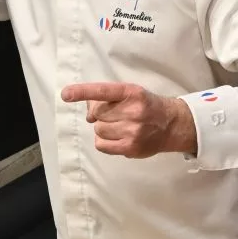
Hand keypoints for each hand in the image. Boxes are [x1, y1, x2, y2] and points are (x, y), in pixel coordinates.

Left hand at [60, 82, 197, 157]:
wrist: (171, 124)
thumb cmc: (146, 105)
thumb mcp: (131, 93)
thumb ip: (108, 97)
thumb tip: (87, 110)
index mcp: (131, 93)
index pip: (102, 91)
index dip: (82, 92)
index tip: (66, 94)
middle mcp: (133, 111)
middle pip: (97, 114)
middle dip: (99, 115)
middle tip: (113, 115)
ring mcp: (132, 131)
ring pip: (98, 129)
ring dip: (102, 128)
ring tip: (118, 126)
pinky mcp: (130, 147)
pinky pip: (101, 145)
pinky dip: (103, 141)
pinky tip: (116, 137)